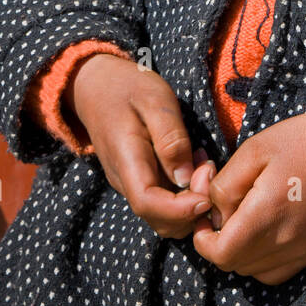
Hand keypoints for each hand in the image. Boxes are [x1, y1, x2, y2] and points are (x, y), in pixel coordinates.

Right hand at [65, 54, 211, 238]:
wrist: (96, 85)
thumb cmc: (128, 87)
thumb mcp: (156, 100)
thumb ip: (171, 138)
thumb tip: (185, 179)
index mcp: (127, 160)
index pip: (149, 205)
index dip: (181, 210)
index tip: (208, 196)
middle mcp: (125, 181)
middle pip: (159, 220)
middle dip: (192, 208)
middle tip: (209, 168)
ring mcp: (131, 183)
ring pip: (163, 215)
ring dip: (191, 200)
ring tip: (203, 163)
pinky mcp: (139, 180)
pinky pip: (163, 200)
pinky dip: (185, 192)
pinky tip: (194, 162)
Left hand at [191, 111, 305, 285]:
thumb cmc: (300, 143)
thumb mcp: (253, 150)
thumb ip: (224, 185)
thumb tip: (212, 212)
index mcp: (266, 215)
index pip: (221, 254)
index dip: (203, 239)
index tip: (205, 216)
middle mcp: (284, 241)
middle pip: (235, 264)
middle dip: (219, 242)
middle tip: (222, 212)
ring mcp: (301, 250)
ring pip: (253, 270)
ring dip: (240, 252)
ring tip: (243, 220)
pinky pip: (276, 272)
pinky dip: (262, 260)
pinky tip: (263, 233)